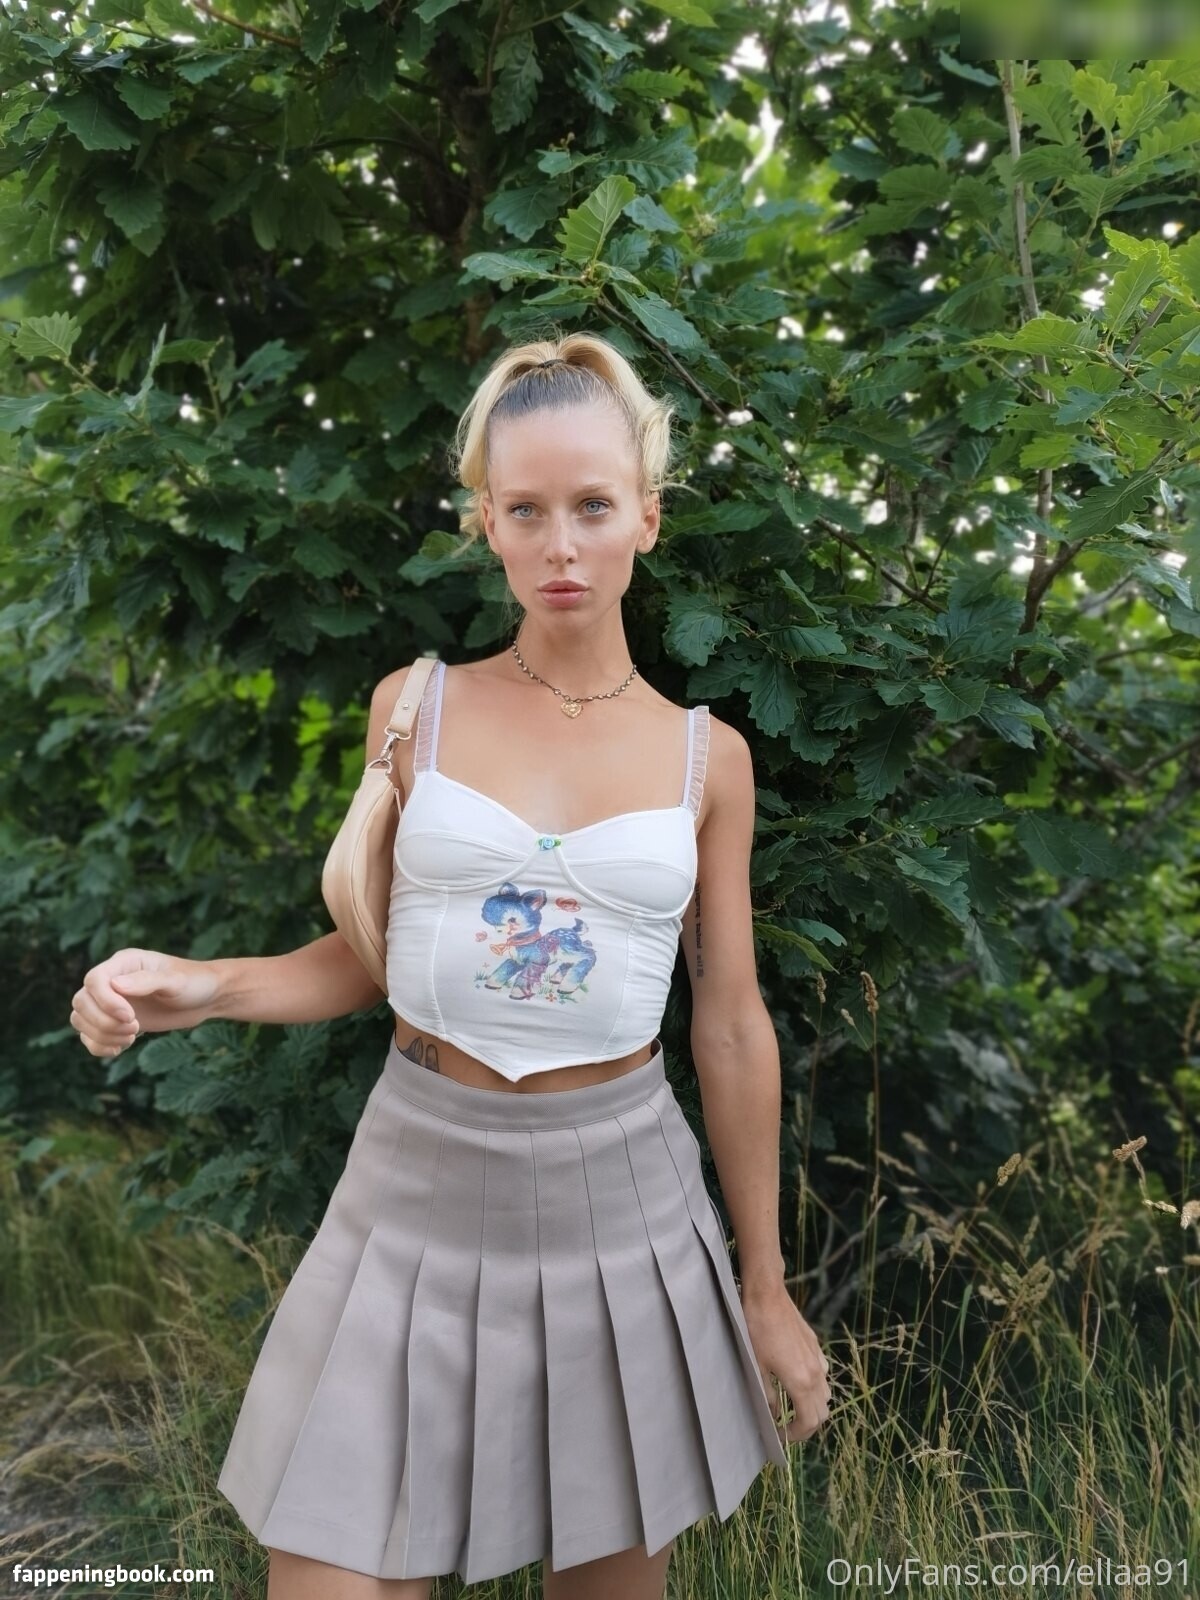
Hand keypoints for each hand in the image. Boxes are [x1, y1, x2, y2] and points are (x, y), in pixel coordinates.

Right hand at [71, 948, 219, 1056]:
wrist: (205, 999)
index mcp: (124, 963)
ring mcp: (110, 1002)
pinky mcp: (113, 1021)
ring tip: (132, 1037)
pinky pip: (88, 1036)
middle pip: (81, 1002)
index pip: (94, 980)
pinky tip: (120, 1049)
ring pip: (80, 1020)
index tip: (131, 1016)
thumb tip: (115, 985)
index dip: (105, 1002)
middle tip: (136, 1028)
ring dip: (101, 1035)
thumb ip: (147, 981)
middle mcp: (111, 981)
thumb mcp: (176, 981)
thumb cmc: (194, 983)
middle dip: (104, 1022)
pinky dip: (98, 1046)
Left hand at [740, 1283, 830, 1443]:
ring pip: (825, 1393)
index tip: (781, 1436)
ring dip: (813, 1406)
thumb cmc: (757, 1330)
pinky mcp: (815, 1345)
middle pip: (822, 1412)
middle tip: (787, 1427)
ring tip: (793, 1407)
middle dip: (807, 1425)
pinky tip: (798, 1380)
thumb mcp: (757, 1366)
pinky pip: (823, 1374)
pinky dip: (815, 1386)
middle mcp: (816, 1373)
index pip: (809, 1421)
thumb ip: (768, 1395)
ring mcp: (818, 1357)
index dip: (796, 1435)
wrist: (767, 1295)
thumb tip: (773, 1413)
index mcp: (801, 1381)